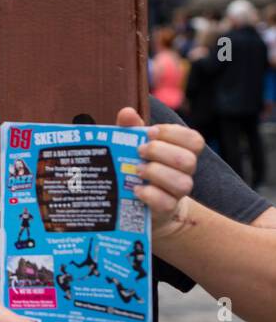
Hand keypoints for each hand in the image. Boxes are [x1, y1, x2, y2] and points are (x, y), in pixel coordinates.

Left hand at [116, 106, 203, 239]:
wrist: (139, 201)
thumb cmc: (139, 164)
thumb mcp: (132, 144)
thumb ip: (131, 128)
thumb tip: (127, 112)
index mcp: (182, 151)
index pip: (193, 140)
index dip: (173, 134)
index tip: (150, 133)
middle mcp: (185, 172)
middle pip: (187, 160)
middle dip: (160, 152)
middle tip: (140, 151)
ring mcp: (177, 192)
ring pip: (182, 183)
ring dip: (156, 173)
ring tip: (137, 169)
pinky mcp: (166, 209)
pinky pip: (166, 202)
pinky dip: (149, 194)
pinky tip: (136, 189)